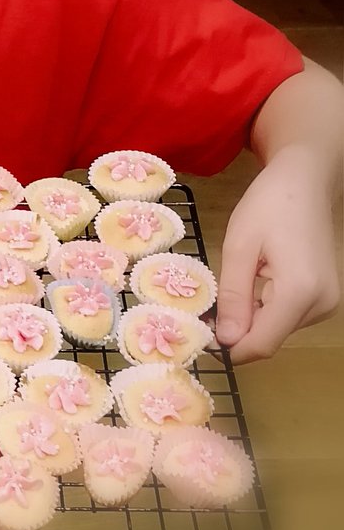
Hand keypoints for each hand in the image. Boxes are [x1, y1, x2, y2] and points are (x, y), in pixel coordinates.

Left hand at [215, 147, 339, 362]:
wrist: (305, 181)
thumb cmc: (268, 205)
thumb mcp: (240, 247)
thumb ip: (234, 295)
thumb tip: (226, 341)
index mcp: (300, 291)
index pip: (262, 343)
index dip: (231, 348)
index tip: (202, 335)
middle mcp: (321, 304)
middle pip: (270, 337)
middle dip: (238, 328)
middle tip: (211, 303)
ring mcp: (327, 301)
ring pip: (278, 327)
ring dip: (252, 315)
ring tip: (240, 278)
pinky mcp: (326, 296)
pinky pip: (288, 315)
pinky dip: (266, 306)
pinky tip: (256, 278)